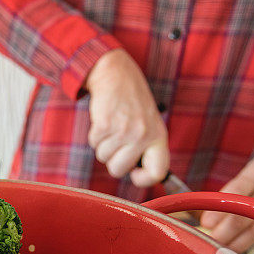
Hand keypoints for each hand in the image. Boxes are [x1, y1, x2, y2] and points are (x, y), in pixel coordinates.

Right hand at [85, 49, 168, 186]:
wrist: (116, 74)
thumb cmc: (132, 103)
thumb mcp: (149, 124)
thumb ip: (147, 149)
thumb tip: (139, 176)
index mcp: (158, 137)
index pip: (157, 173)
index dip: (143, 179)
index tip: (135, 173)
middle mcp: (143, 135)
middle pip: (119, 170)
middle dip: (113, 160)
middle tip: (118, 143)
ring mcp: (124, 130)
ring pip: (103, 157)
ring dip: (103, 145)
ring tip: (113, 126)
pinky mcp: (106, 125)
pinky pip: (94, 144)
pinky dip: (95, 135)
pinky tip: (104, 120)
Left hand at [199, 147, 253, 253]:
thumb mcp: (248, 173)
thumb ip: (232, 194)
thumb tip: (209, 222)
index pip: (238, 190)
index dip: (221, 209)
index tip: (206, 223)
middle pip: (249, 214)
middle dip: (227, 232)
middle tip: (212, 243)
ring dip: (243, 242)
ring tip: (226, 252)